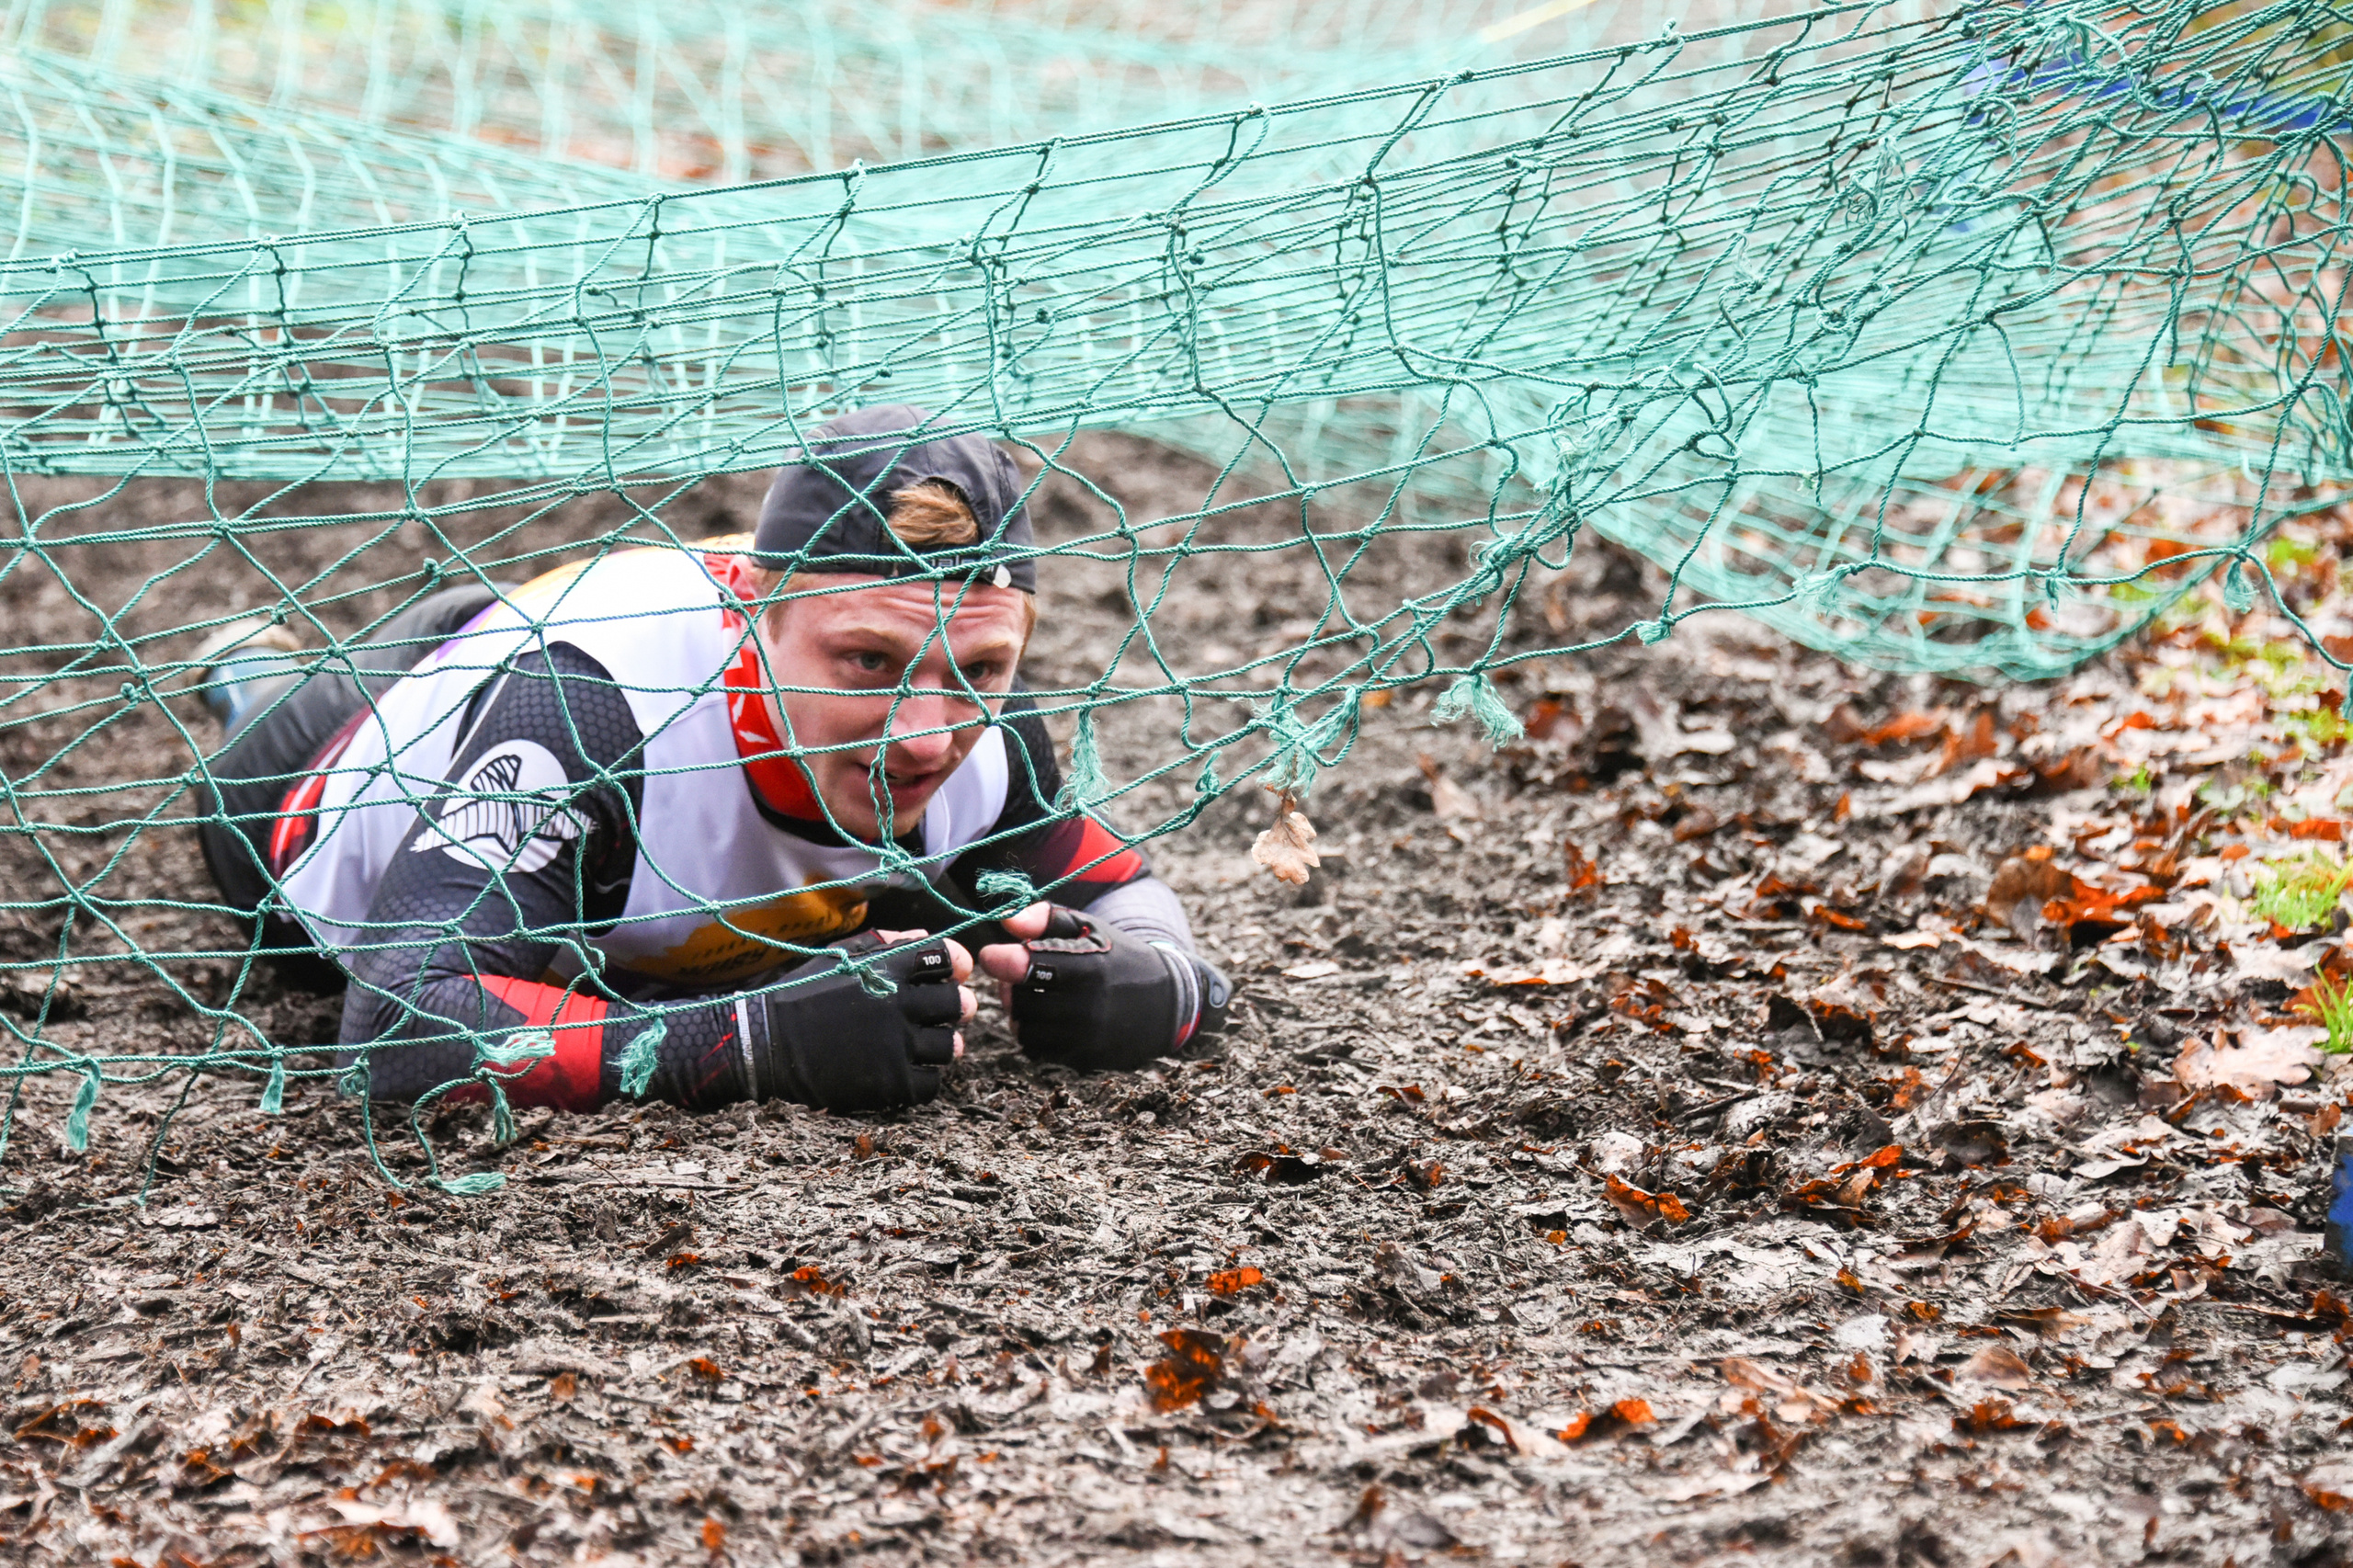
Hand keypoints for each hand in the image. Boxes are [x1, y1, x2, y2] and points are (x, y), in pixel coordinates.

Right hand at [750, 930, 975, 1110]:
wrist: (766, 1042)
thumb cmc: (803, 994)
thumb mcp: (842, 955)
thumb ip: (888, 943)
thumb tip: (929, 937)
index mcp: (889, 968)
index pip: (948, 958)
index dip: (953, 964)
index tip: (948, 973)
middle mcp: (899, 1005)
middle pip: (958, 1003)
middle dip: (953, 1005)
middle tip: (939, 1012)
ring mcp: (897, 1047)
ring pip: (950, 1046)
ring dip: (941, 1044)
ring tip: (921, 1043)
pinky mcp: (891, 1084)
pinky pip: (931, 1083)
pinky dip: (924, 1077)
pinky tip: (906, 1069)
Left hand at [979, 903, 1228, 1069]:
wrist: (1167, 1002)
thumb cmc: (1119, 957)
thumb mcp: (1089, 928)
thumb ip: (1045, 919)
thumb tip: (1007, 922)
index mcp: (1089, 967)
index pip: (1026, 967)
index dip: (1001, 960)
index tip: (993, 955)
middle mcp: (1087, 1007)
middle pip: (1019, 1000)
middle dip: (1011, 985)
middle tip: (1020, 974)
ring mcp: (1086, 1039)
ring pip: (1023, 1029)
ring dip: (1021, 1011)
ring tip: (1035, 995)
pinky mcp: (1084, 1060)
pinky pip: (1037, 1050)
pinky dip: (1034, 1033)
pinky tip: (1048, 1017)